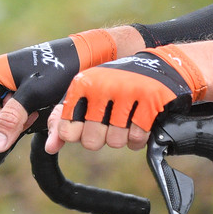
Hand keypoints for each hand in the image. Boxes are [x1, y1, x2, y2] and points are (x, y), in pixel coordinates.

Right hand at [0, 28, 116, 151]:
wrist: (80, 56)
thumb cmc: (57, 68)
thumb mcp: (33, 94)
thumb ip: (12, 119)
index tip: (17, 126)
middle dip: (8, 124)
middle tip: (31, 115)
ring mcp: (1, 87)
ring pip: (0, 120)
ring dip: (17, 121)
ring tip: (36, 109)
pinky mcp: (13, 92)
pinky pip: (10, 114)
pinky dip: (23, 117)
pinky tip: (37, 109)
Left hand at [50, 47, 206, 152]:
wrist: (162, 66)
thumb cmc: (119, 84)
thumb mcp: (89, 95)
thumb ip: (65, 120)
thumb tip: (50, 147)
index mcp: (83, 83)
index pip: (67, 130)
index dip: (79, 134)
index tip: (89, 123)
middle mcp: (102, 86)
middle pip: (91, 142)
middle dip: (103, 138)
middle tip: (111, 122)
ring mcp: (127, 92)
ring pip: (115, 142)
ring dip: (123, 137)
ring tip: (127, 119)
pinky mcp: (149, 100)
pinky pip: (137, 138)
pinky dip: (139, 138)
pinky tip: (141, 123)